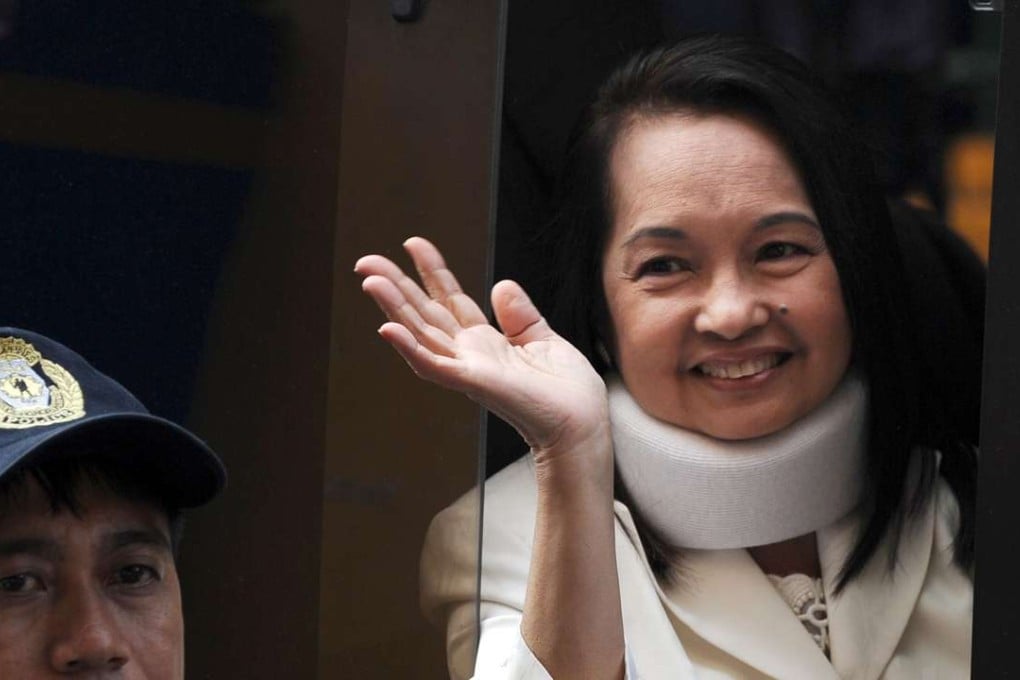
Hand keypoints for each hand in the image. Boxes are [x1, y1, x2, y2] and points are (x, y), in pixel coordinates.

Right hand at [355, 237, 608, 457]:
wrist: (581, 425)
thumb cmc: (568, 394)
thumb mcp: (545, 340)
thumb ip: (521, 315)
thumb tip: (501, 284)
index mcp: (486, 343)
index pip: (450, 299)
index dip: (431, 271)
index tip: (413, 244)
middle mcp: (470, 355)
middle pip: (424, 313)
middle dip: (395, 286)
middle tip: (366, 262)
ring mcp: (467, 369)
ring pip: (420, 334)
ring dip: (393, 308)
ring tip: (370, 281)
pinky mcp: (473, 383)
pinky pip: (433, 365)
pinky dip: (410, 348)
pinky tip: (388, 328)